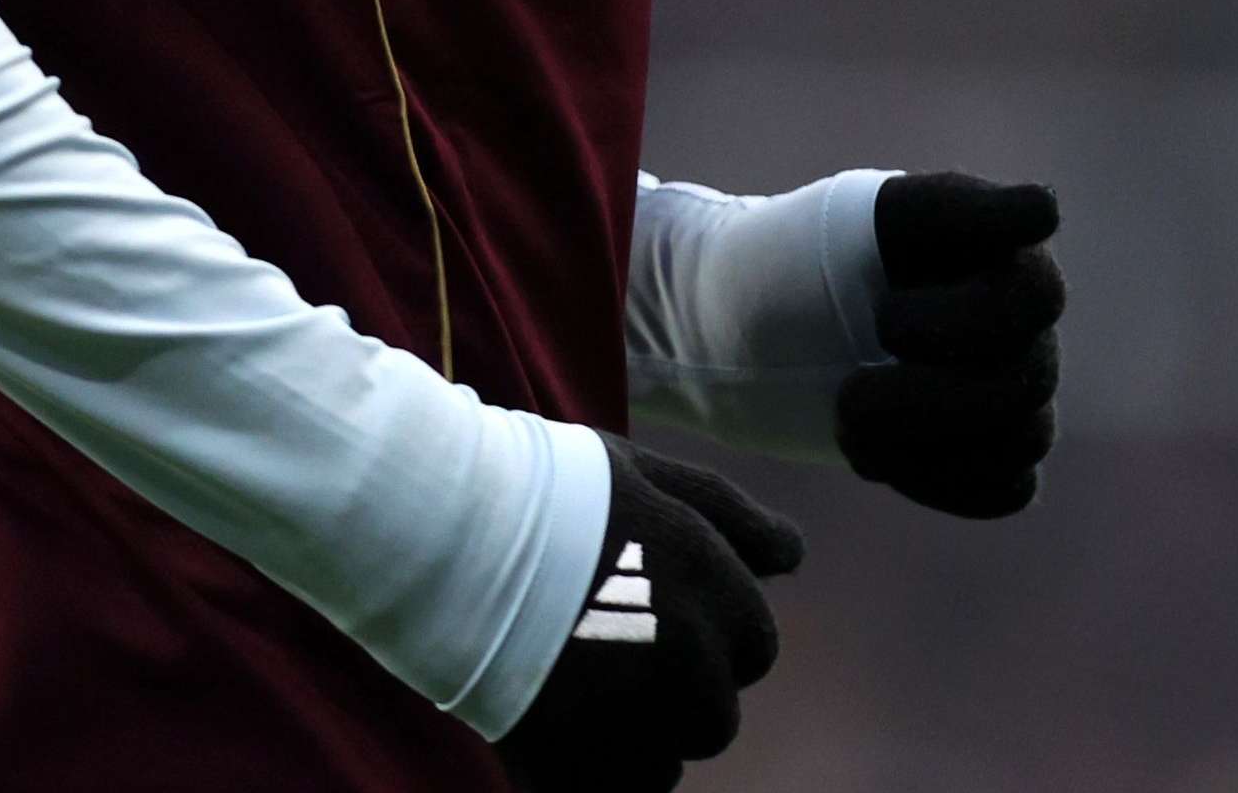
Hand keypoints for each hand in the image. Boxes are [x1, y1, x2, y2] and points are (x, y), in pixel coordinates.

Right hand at [496, 438, 807, 792]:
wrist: (443, 534)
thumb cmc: (545, 491)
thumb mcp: (648, 475)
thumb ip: (731, 516)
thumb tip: (794, 556)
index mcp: (714, 588)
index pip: (756, 648)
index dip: (710, 635)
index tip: (657, 616)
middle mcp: (690, 660)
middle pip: (717, 715)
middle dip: (679, 692)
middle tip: (613, 654)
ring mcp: (635, 720)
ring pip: (672, 761)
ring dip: (642, 736)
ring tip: (583, 689)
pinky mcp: (576, 769)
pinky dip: (603, 775)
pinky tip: (565, 728)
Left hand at [837, 172, 1062, 517]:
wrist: (752, 326)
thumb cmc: (805, 259)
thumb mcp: (863, 218)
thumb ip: (957, 210)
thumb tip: (1047, 208)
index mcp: (1004, 256)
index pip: (1036, 298)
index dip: (960, 323)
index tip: (884, 319)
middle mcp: (1024, 324)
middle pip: (1025, 384)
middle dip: (925, 401)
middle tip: (848, 398)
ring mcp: (1014, 392)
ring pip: (1023, 439)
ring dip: (926, 444)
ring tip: (850, 425)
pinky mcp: (992, 454)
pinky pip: (1008, 489)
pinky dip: (942, 481)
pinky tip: (881, 457)